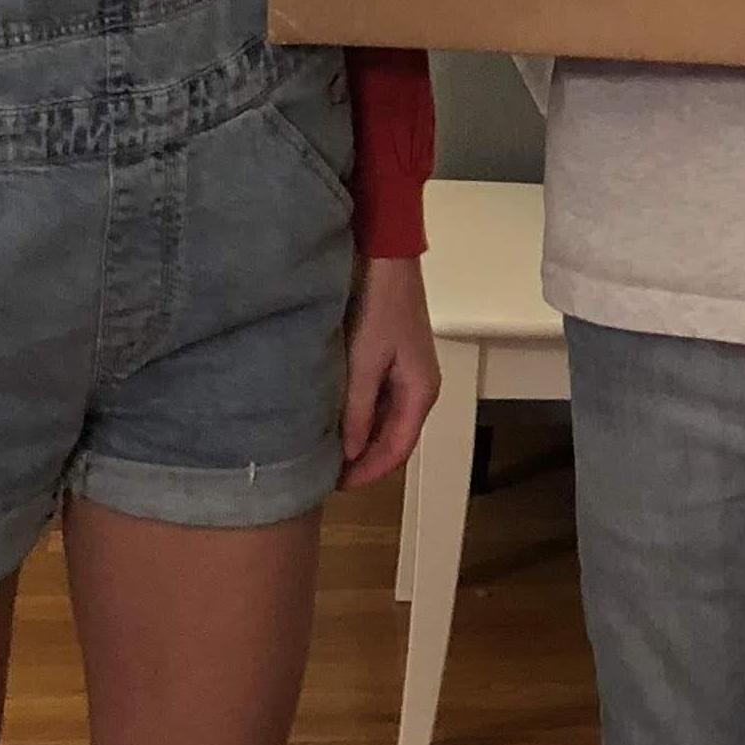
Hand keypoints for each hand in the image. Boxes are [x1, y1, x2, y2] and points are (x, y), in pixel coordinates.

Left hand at [340, 256, 439, 489]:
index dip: (368, 473)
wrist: (387, 257)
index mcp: (420, 393)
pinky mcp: (395, 359)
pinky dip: (360, 415)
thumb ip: (357, 410)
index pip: (397, 451)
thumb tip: (351, 454)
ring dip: (361, 438)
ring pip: (385, 421)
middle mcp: (420, 388)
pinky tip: (335, 416)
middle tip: (325, 473)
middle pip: (393, 438)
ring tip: (326, 449)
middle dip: (363, 460)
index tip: (335, 486)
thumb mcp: (364, 361)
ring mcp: (408, 373)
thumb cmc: (378, 308)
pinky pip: (379, 400)